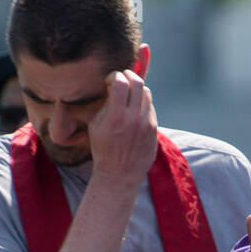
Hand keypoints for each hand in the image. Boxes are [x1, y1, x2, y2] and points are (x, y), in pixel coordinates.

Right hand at [88, 70, 156, 188]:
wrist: (119, 175)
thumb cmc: (103, 150)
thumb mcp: (96, 126)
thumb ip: (105, 105)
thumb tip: (112, 86)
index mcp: (116, 116)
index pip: (121, 81)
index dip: (114, 76)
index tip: (109, 81)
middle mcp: (134, 119)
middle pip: (138, 83)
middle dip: (128, 76)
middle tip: (122, 79)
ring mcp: (147, 125)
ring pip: (147, 94)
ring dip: (137, 88)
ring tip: (128, 94)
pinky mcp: (154, 131)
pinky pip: (150, 108)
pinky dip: (142, 103)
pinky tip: (134, 109)